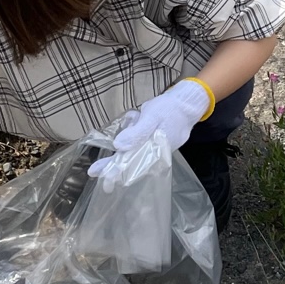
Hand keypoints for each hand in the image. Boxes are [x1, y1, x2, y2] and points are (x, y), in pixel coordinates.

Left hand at [88, 78, 212, 174]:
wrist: (187, 106)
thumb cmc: (169, 110)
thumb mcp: (152, 117)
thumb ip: (137, 133)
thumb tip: (118, 146)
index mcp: (151, 149)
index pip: (128, 162)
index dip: (112, 169)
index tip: (97, 174)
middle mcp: (153, 154)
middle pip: (130, 163)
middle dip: (113, 169)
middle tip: (97, 177)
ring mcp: (155, 150)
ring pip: (134, 157)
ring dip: (120, 160)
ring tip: (107, 165)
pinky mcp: (155, 145)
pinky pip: (140, 149)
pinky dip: (130, 148)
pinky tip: (127, 142)